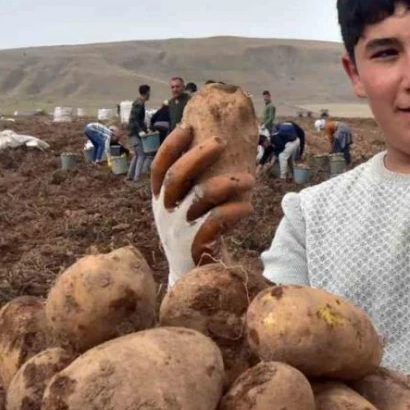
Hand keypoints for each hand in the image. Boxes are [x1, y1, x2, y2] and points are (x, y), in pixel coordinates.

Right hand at [150, 125, 254, 285]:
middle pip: (175, 177)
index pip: (159, 167)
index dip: (171, 146)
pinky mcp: (196, 247)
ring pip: (198, 197)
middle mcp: (166, 213)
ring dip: (227, 183)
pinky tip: (248, 207)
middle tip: (221, 141)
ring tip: (250, 179)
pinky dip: (235, 211)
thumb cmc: (196, 235)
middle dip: (198, 155)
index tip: (188, 127)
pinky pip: (216, 222)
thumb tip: (221, 146)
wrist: (193, 282)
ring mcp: (179, 231)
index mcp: (161, 200)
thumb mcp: (187, 209)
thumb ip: (195, 185)